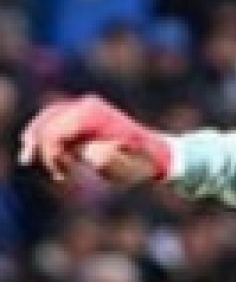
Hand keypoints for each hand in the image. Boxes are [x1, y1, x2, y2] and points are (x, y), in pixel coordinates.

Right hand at [18, 95, 172, 187]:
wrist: (156, 153)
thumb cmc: (143, 163)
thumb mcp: (129, 167)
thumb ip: (108, 160)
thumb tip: (91, 152)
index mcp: (93, 115)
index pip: (56, 131)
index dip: (51, 153)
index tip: (63, 174)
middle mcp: (86, 106)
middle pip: (48, 124)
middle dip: (42, 148)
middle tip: (53, 173)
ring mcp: (82, 109)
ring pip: (47, 120)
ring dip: (39, 141)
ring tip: (36, 161)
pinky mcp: (80, 116)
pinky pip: (53, 121)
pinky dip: (43, 134)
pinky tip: (33, 148)